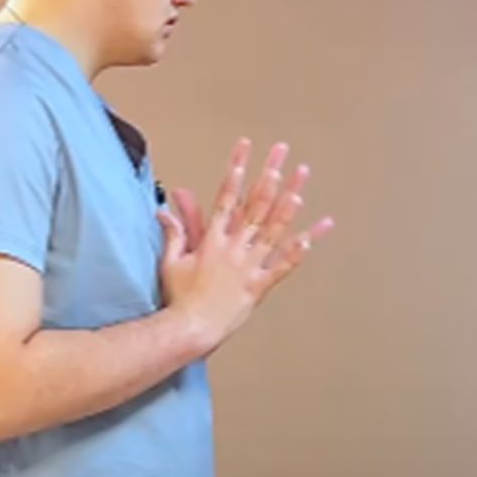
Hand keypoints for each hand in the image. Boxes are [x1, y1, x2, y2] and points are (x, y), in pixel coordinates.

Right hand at [157, 139, 334, 353]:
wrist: (191, 328)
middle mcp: (234, 248)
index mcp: (212, 240)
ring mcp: (249, 266)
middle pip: (256, 205)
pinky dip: (297, 252)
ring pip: (273, 230)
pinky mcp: (259, 286)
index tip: (245, 148)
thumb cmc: (180, 298)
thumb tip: (164, 211)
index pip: (227, 196)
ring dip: (288, 204)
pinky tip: (312, 236)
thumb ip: (174, 233)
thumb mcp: (171, 261)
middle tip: (282, 154)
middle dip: (270, 175)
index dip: (237, 170)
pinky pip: (282, 267)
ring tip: (301, 182)